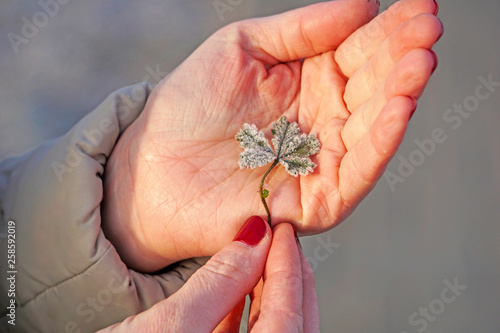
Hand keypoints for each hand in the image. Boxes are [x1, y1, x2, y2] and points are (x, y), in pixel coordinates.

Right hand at [98, 219, 317, 331]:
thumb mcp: (168, 326)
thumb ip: (217, 283)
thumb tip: (254, 239)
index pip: (286, 318)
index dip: (286, 270)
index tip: (283, 234)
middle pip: (289, 326)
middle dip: (287, 281)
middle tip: (282, 242)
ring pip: (267, 331)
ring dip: (266, 293)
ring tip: (262, 257)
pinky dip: (241, 312)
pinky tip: (235, 289)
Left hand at [102, 0, 442, 270]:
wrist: (153, 169)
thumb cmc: (190, 106)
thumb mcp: (241, 49)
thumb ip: (300, 31)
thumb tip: (364, 3)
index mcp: (309, 83)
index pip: (359, 52)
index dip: (389, 30)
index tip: (420, 4)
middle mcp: (322, 122)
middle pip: (372, 88)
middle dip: (402, 58)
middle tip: (428, 27)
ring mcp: (321, 162)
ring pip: (371, 128)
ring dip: (399, 96)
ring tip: (419, 62)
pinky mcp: (314, 201)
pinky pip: (354, 172)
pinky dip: (378, 143)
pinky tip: (398, 109)